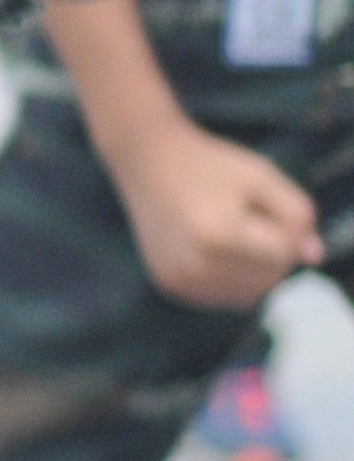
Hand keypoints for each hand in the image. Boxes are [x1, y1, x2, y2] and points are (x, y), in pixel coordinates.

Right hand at [106, 121, 321, 312]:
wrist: (146, 162)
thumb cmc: (208, 165)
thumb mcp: (262, 176)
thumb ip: (297, 215)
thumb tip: (313, 257)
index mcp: (218, 235)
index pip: (284, 255)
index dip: (286, 231)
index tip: (264, 208)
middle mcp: (195, 265)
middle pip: (268, 279)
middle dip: (273, 254)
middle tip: (248, 221)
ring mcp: (180, 279)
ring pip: (249, 296)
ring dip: (255, 272)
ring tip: (234, 238)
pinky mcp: (170, 285)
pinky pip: (223, 298)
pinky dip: (232, 281)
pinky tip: (218, 253)